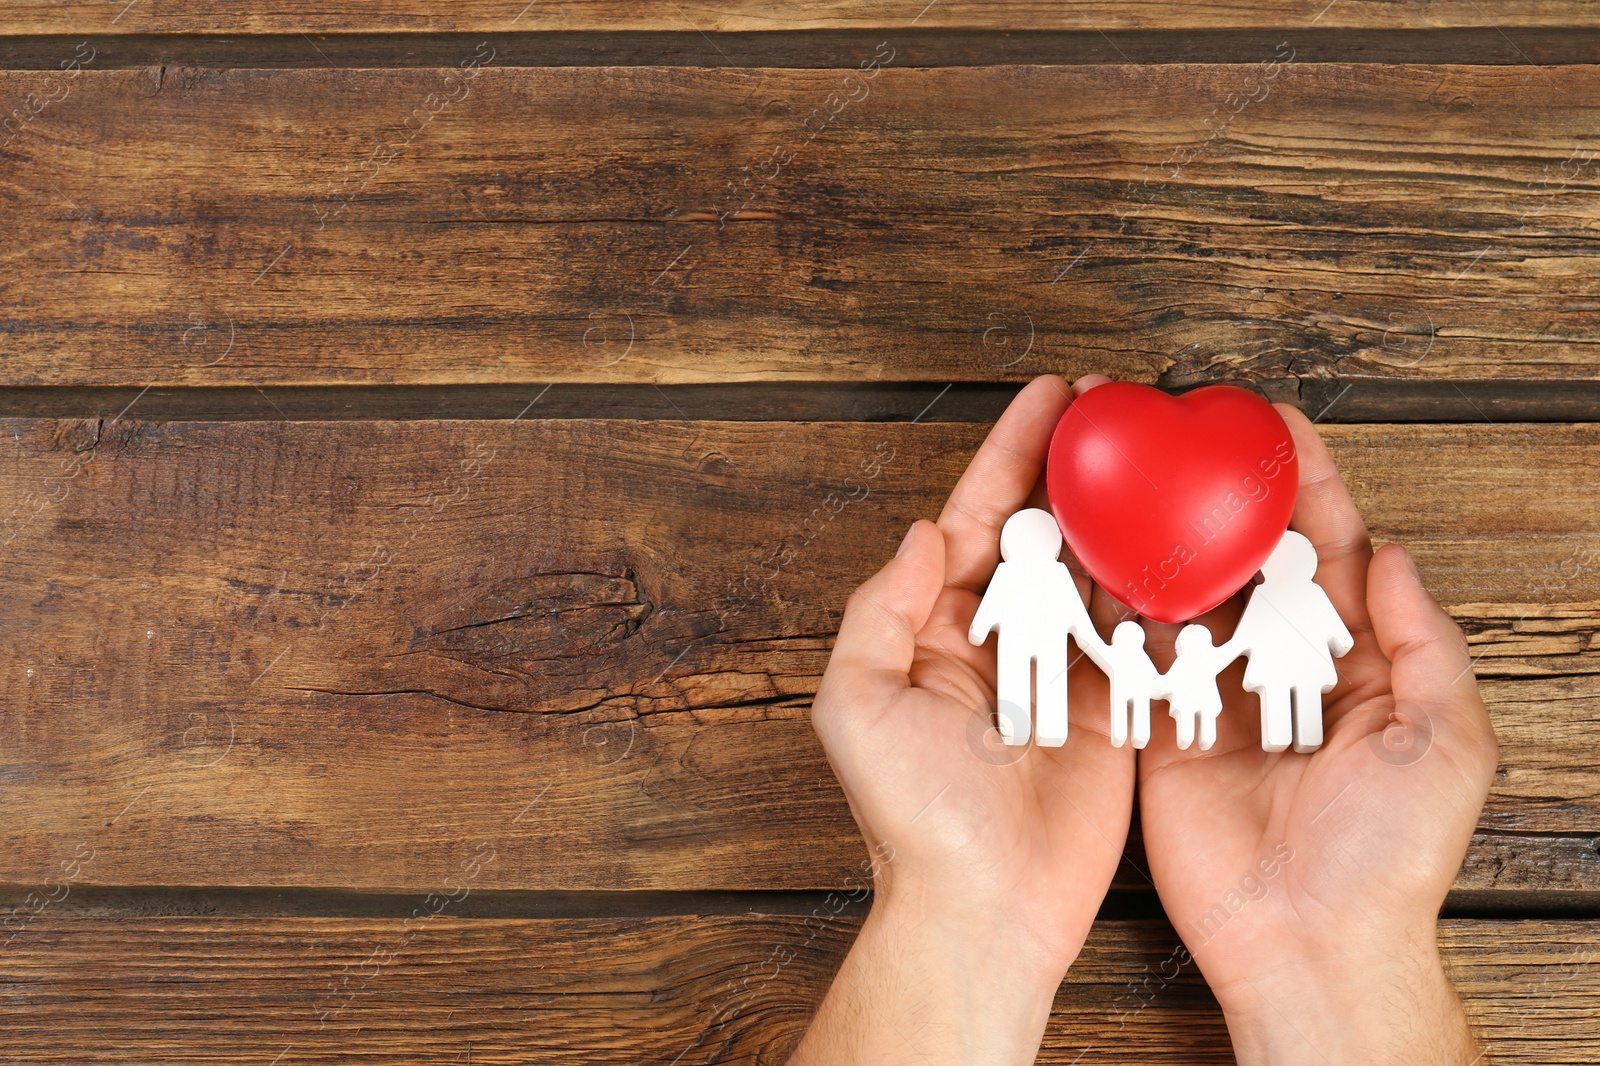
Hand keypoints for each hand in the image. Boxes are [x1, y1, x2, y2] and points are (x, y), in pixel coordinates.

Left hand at [791, 375, 1136, 1064]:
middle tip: (1120, 407)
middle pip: (1046, 528)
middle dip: (1079, 466)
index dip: (1012, 455)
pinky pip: (1144, 630)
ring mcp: (1062, 666)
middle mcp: (1002, 635)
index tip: (1052, 400)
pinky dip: (1165, 582)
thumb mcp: (858, 702)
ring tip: (1163, 451)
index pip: (975, 517)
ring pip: (1099, 568)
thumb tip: (923, 532)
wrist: (984, 905)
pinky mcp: (1116, 705)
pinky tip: (1192, 531)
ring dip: (1126, 510)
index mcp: (937, 625)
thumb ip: (882, 608)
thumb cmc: (911, 814)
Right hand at [1131, 396, 1498, 1063]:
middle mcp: (1279, 664)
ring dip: (1162, 538)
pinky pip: (1136, 655)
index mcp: (1353, 658)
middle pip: (1247, 557)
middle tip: (1183, 434)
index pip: (1327, 547)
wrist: (1305, 941)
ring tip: (1132, 478)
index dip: (1303, 483)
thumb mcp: (1443, 740)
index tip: (1271, 424)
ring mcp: (1216, 693)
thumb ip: (1423, 643)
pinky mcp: (1160, 727)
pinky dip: (1118, 607)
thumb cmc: (1388, 855)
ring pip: (1186, 595)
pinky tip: (1100, 556)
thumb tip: (1391, 555)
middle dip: (1217, 494)